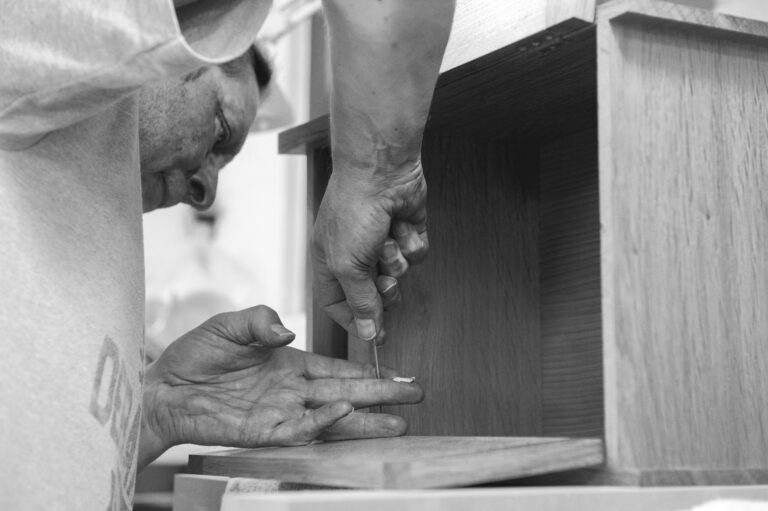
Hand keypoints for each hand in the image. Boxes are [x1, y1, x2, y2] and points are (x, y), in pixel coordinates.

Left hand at [140, 305, 422, 465]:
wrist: (163, 389)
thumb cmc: (195, 355)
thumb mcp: (228, 326)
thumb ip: (260, 322)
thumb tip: (288, 332)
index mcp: (290, 363)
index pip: (338, 368)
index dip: (369, 371)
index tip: (398, 373)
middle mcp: (293, 389)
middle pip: (347, 392)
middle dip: (382, 395)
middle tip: (415, 396)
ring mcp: (281, 411)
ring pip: (333, 416)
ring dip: (365, 419)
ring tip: (398, 422)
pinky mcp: (264, 431)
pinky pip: (301, 429)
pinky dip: (325, 422)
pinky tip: (346, 415)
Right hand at [312, 160, 428, 341]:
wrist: (381, 171)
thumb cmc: (353, 210)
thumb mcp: (348, 266)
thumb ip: (360, 302)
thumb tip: (366, 332)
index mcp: (329, 262)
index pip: (339, 304)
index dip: (356, 321)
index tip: (376, 336)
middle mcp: (354, 253)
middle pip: (375, 294)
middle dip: (385, 290)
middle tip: (385, 278)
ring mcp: (381, 241)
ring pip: (399, 274)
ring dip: (398, 260)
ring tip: (389, 239)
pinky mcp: (405, 231)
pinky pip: (416, 254)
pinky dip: (412, 242)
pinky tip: (402, 225)